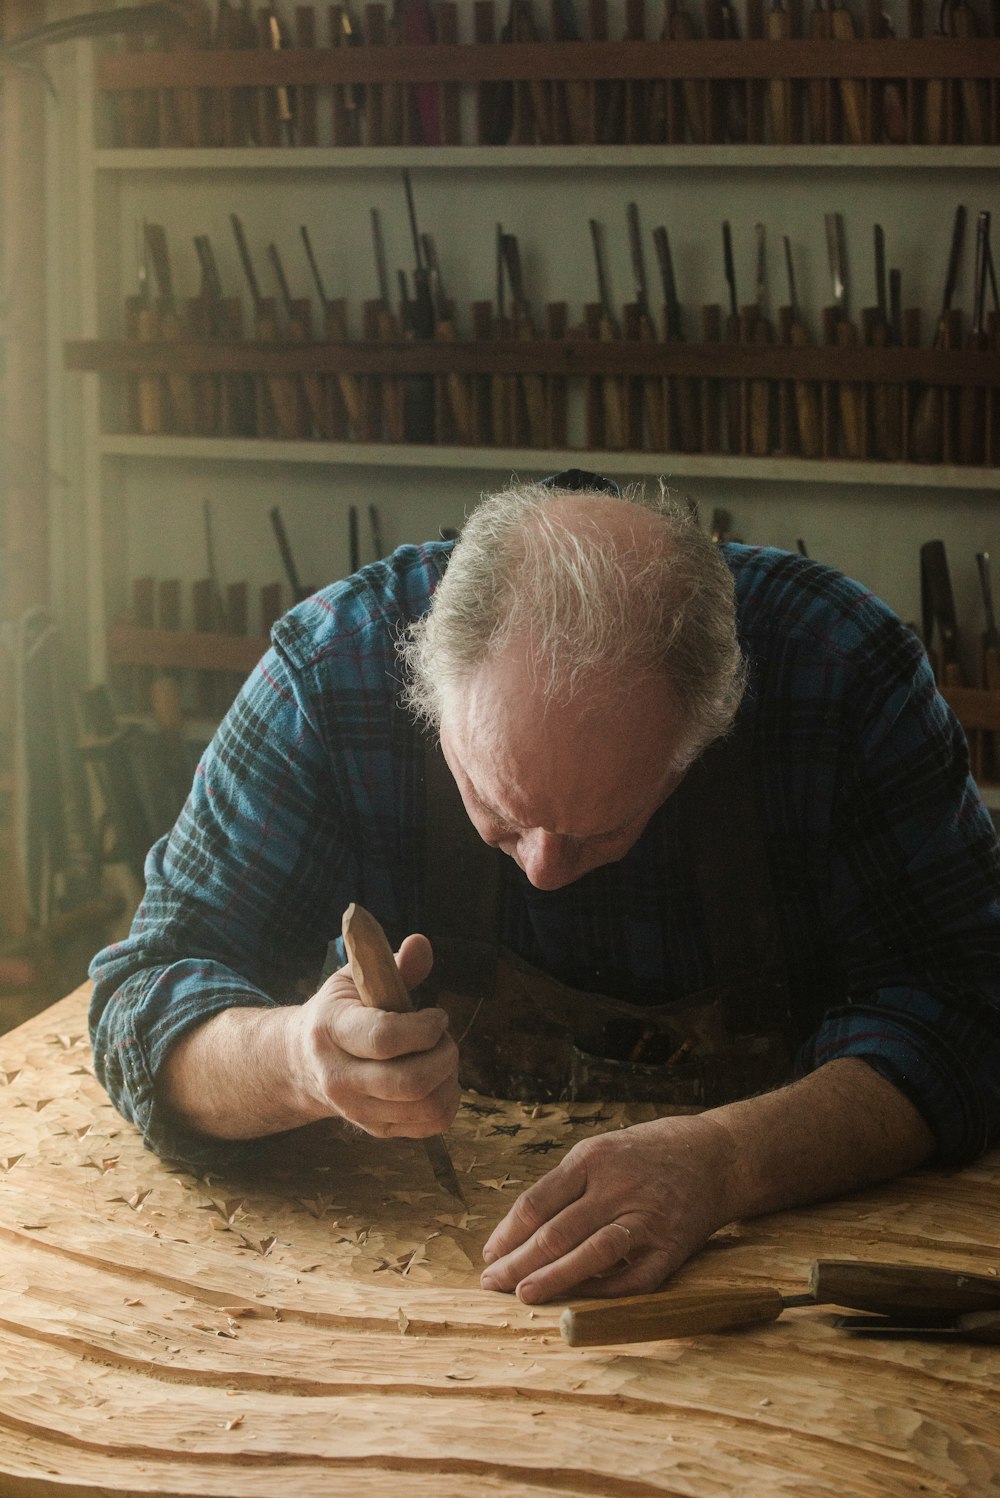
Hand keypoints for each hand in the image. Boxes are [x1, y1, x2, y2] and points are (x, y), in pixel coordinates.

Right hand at [290, 933, 459, 1139]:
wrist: (303, 1062)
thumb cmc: (339, 1012)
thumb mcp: (354, 979)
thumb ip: (392, 964)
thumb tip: (421, 944)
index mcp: (332, 1031)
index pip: (383, 1038)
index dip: (424, 1027)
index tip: (437, 1016)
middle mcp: (339, 1078)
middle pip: (410, 1082)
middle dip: (444, 1055)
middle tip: (442, 1038)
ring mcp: (357, 1110)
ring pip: (427, 1108)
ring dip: (450, 1079)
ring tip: (440, 1056)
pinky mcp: (376, 1129)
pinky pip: (431, 1124)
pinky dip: (447, 1100)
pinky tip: (436, 1078)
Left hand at [479, 1113, 735, 1302]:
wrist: (716, 1156)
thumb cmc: (647, 1152)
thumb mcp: (602, 1150)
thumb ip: (566, 1186)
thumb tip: (520, 1231)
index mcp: (593, 1159)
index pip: (537, 1202)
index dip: (508, 1233)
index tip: (490, 1254)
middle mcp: (617, 1187)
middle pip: (556, 1232)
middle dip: (518, 1261)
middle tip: (491, 1283)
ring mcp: (646, 1218)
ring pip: (590, 1255)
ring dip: (553, 1279)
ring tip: (523, 1295)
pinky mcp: (671, 1247)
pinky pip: (631, 1279)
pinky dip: (602, 1292)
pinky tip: (577, 1300)